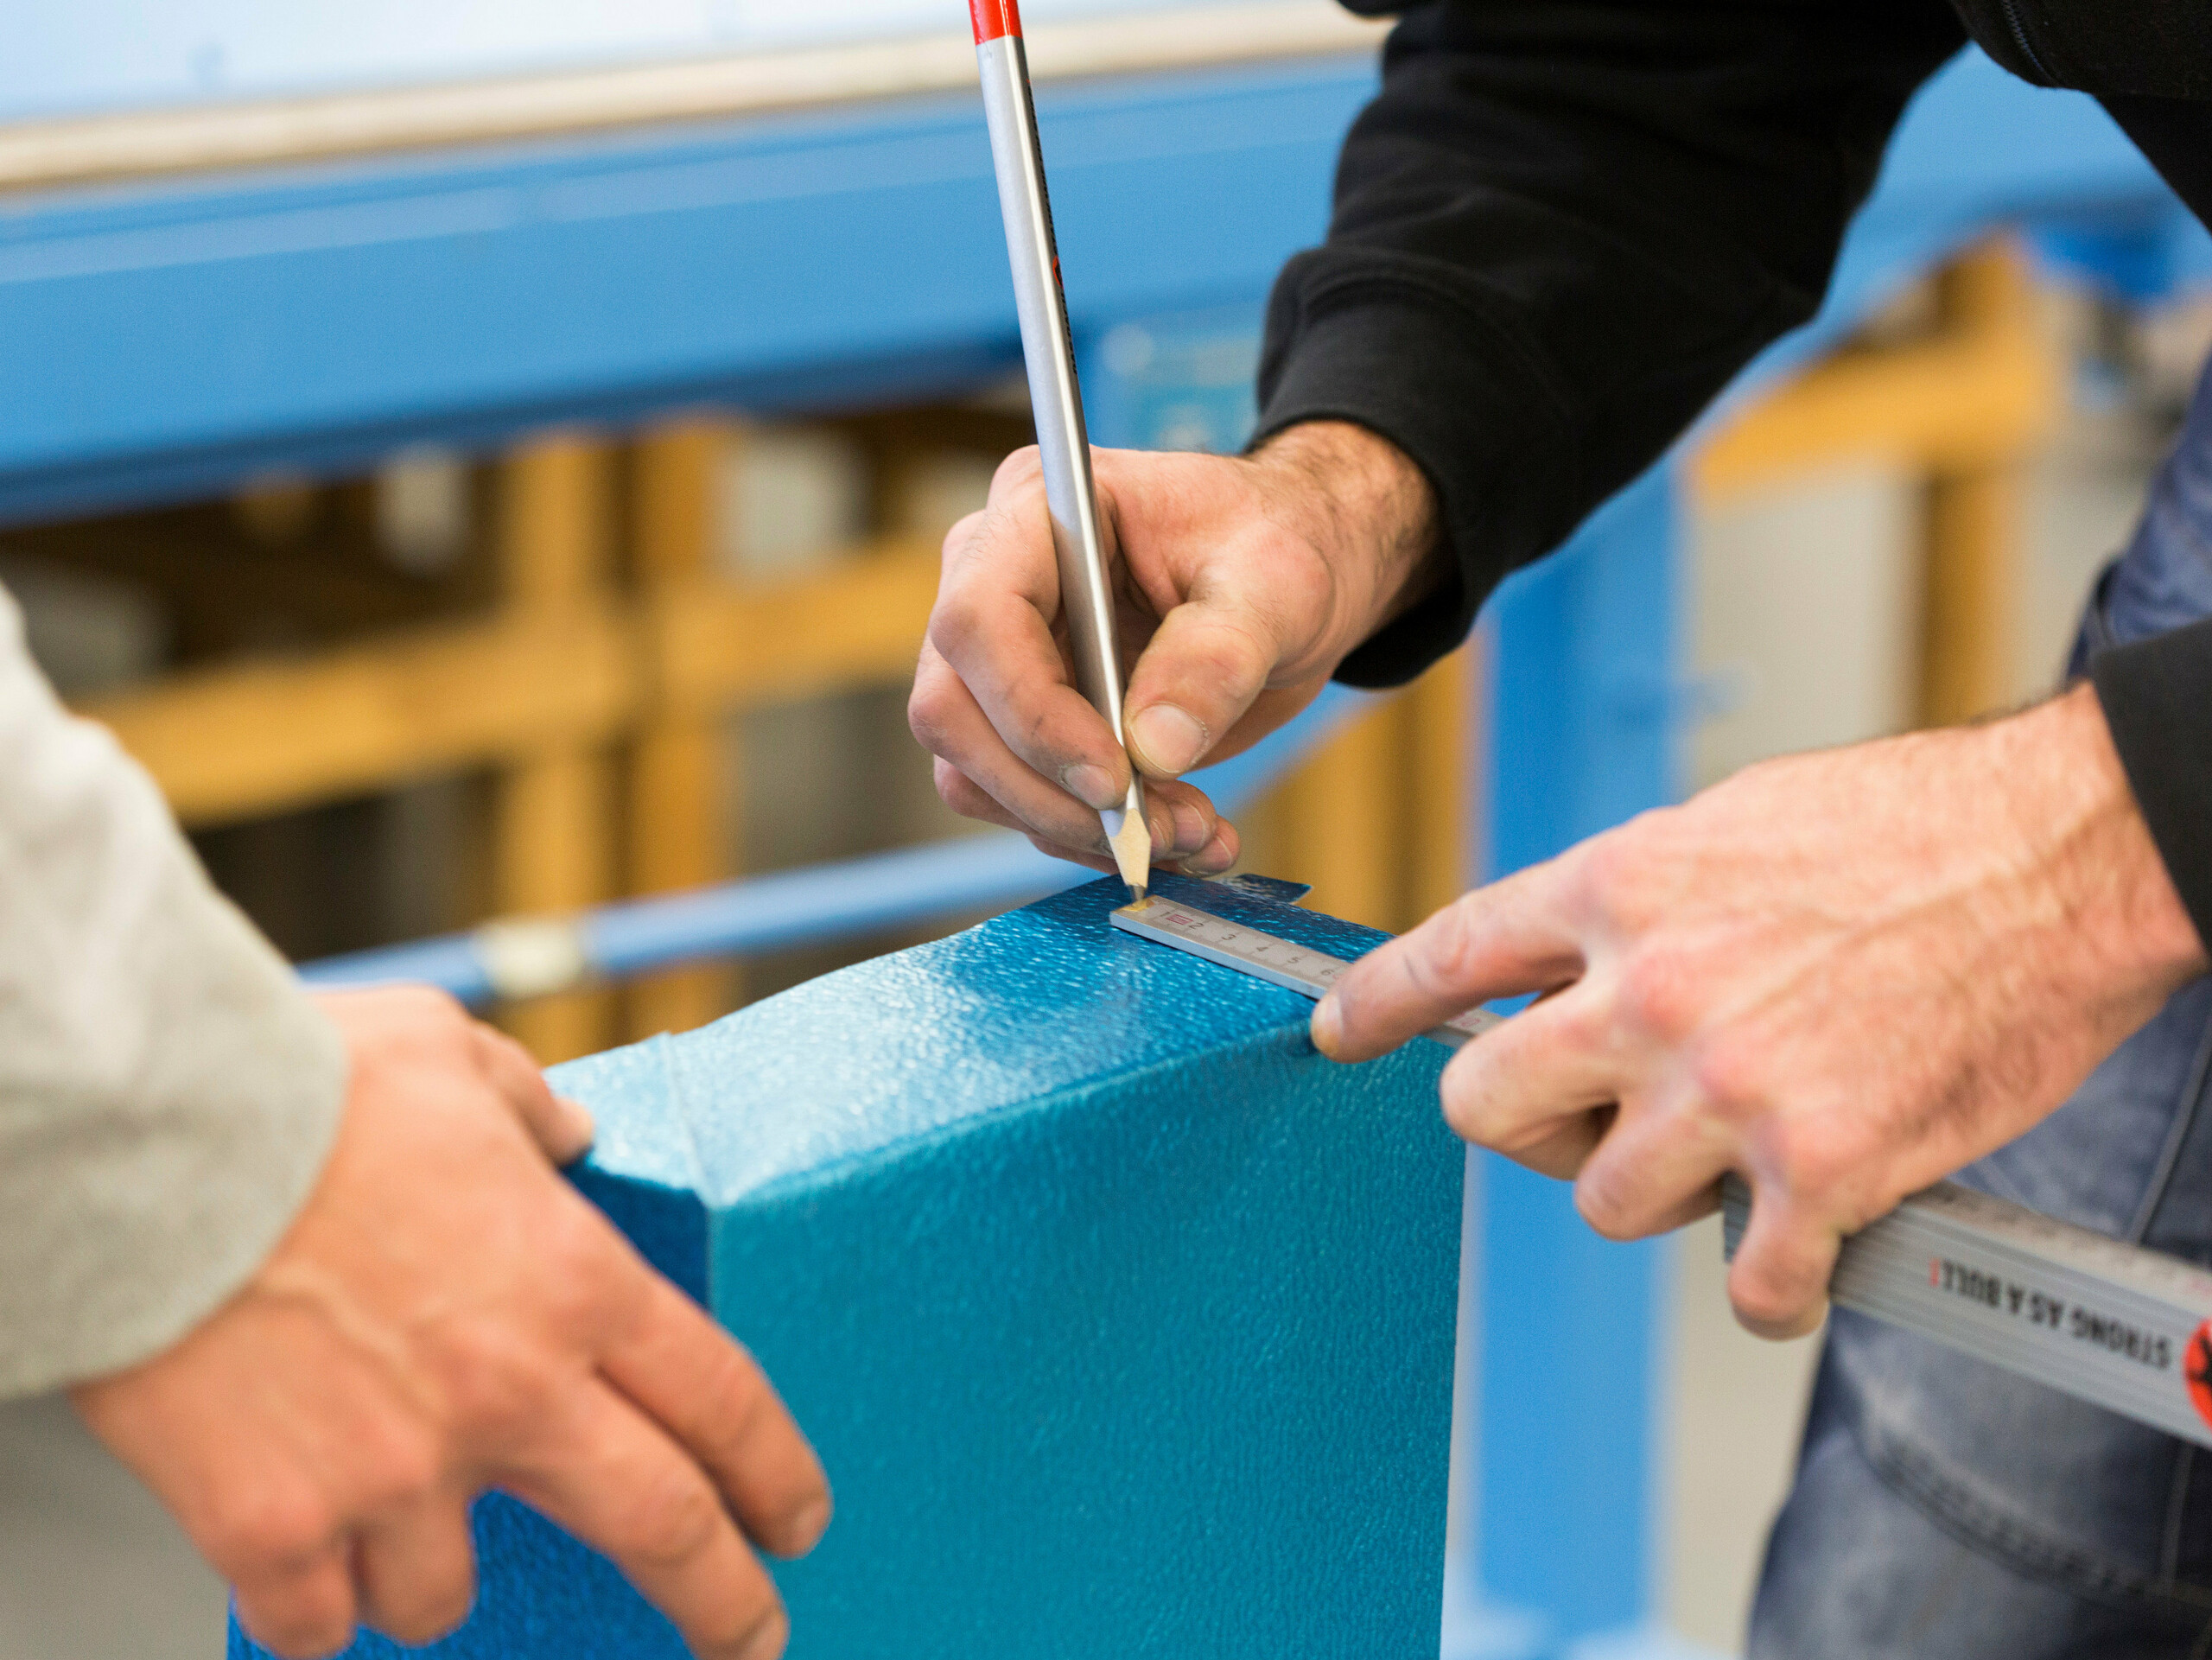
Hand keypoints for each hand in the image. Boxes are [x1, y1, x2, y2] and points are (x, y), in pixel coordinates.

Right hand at [71, 987, 828, 1659]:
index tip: (795, 1517)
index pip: (721, 1399)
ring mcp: (394, 1475)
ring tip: (397, 1520)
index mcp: (572, 1282)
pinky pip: (317, 1620)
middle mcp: (507, 1393)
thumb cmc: (291, 1086)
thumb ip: (530, 1110)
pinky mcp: (275, 1527)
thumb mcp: (453, 1057)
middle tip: (752, 1635)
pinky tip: (301, 1552)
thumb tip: (568, 1135)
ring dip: (434, 1572)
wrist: (139, 1139)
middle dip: (725, 1603)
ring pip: (449, 1594)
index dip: (774, 1471)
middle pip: (662, 1529)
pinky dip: (313, 1601)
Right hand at [910, 420, 1442, 874]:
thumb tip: (1154, 748)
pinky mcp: (1025, 723)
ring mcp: (1000, 659)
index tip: (1115, 778)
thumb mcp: (1278, 585)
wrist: (1291, 582)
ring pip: (974, 771)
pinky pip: (1020, 801)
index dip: (1031, 710)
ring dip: (1075, 827)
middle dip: (1051, 791)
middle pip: (953, 709)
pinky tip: (1181, 836)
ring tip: (1190, 835)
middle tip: (1158, 832)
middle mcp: (994, 582)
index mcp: (1039, 512)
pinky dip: (1093, 837)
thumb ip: (1219, 655)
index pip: (979, 618)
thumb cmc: (1279, 546)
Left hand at [1312, 684, 2207, 1337]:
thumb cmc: (1912, 827)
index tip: (1339, 1032)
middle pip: (1485, 1104)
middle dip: (1521, 1124)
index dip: (1380, 1002)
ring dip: (1662, 1193)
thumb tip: (1578, 957)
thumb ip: (1636, 901)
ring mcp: (1727, 1086)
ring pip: (1608, 1202)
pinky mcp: (1823, 1168)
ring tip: (1737, 1151)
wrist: (2066, 852)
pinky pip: (1748, 1282)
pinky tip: (1804, 1248)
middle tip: (1580, 1121)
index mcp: (1619, 890)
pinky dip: (1774, 1282)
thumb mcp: (1730, 822)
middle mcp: (1648, 991)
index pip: (1451, 954)